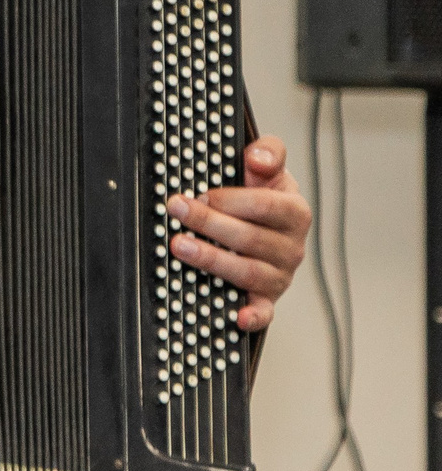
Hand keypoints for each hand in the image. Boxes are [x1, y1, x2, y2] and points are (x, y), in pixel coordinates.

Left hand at [167, 135, 309, 330]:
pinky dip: (253, 316)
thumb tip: (258, 157)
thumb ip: (268, 154)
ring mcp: (280, 275)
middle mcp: (291, 246)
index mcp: (294, 212)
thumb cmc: (261, 197)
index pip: (264, 206)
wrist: (268, 228)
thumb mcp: (267, 171)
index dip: (231, 199)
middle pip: (250, 238)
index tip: (202, 191)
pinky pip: (263, 311)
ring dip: (212, 260)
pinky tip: (236, 316)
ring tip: (179, 246)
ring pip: (247, 271)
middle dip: (209, 223)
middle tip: (177, 209)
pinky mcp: (267, 298)